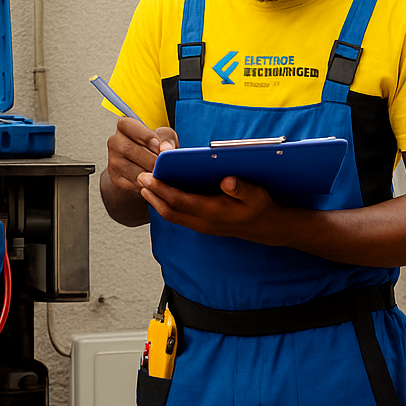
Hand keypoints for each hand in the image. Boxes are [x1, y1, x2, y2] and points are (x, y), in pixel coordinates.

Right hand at [106, 116, 177, 195]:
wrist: (143, 169)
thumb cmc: (154, 149)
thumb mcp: (163, 138)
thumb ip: (167, 139)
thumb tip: (166, 149)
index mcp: (125, 127)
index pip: (128, 125)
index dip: (144, 136)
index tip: (157, 146)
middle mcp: (115, 142)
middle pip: (128, 149)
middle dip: (149, 158)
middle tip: (162, 165)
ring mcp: (113, 161)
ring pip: (129, 168)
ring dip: (147, 173)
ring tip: (160, 174)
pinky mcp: (116, 179)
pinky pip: (130, 183)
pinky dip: (144, 184)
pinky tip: (153, 182)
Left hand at [136, 171, 288, 244]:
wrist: (266, 228)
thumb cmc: (260, 207)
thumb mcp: (257, 195)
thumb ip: (242, 188)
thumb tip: (227, 180)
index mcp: (214, 212)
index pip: (180, 201)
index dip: (162, 189)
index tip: (148, 177)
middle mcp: (203, 222)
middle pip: (169, 210)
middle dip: (152, 194)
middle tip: (139, 178)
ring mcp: (200, 225)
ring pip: (170, 215)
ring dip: (155, 201)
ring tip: (144, 184)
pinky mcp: (200, 224)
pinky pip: (177, 215)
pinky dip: (164, 204)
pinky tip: (159, 192)